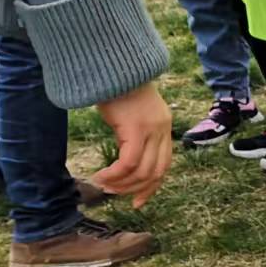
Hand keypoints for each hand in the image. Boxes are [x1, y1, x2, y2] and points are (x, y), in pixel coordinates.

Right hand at [91, 82, 173, 207]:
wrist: (114, 66)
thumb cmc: (117, 88)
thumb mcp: (133, 115)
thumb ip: (135, 134)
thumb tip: (125, 157)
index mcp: (163, 127)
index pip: (164, 164)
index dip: (152, 186)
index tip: (138, 200)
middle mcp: (162, 130)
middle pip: (156, 172)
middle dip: (136, 189)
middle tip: (115, 194)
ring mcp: (151, 130)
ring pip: (142, 171)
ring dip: (122, 184)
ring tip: (104, 185)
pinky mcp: (136, 129)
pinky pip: (128, 163)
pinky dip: (114, 175)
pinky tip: (101, 177)